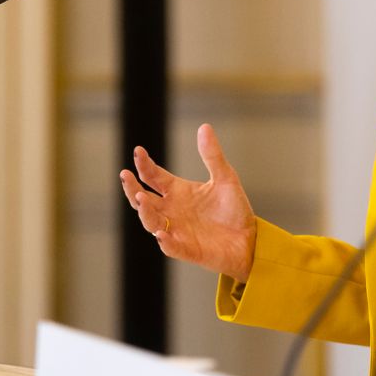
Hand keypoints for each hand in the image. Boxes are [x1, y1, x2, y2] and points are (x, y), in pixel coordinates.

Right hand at [118, 123, 257, 282]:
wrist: (249, 237)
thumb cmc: (233, 208)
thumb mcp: (226, 178)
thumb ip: (212, 155)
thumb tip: (204, 127)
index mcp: (177, 191)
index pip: (153, 177)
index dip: (144, 165)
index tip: (138, 151)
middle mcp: (170, 210)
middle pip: (142, 199)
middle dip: (132, 188)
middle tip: (126, 175)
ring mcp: (175, 230)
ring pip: (150, 221)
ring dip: (145, 211)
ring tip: (141, 199)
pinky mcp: (185, 249)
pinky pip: (170, 246)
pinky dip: (165, 241)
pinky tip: (162, 234)